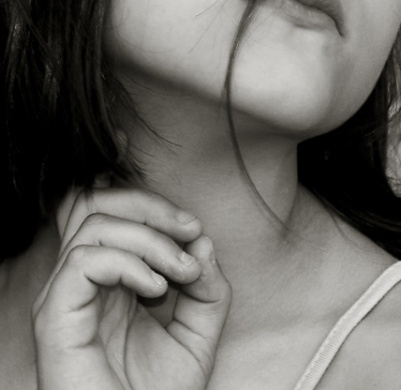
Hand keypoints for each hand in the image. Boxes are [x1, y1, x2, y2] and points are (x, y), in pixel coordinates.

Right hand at [32, 183, 230, 389]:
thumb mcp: (198, 335)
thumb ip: (208, 289)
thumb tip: (203, 242)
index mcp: (108, 278)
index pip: (114, 209)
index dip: (156, 208)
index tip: (195, 232)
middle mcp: (81, 280)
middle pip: (97, 202)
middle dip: (150, 206)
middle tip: (189, 229)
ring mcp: (63, 295)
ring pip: (93, 224)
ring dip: (148, 237)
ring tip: (177, 272)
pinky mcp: (54, 316)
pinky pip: (83, 260)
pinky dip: (127, 262)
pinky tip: (155, 289)